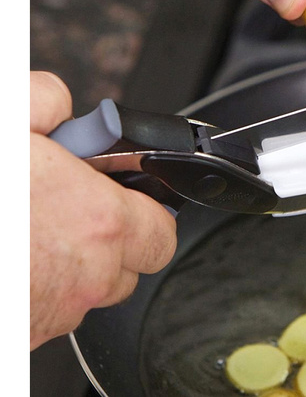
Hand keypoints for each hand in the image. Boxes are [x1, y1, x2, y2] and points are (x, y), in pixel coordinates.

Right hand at [30, 72, 176, 349]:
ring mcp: (55, 311)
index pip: (161, 228)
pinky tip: (15, 257)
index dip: (147, 207)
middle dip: (112, 236)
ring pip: (91, 289)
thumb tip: (58, 105)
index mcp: (98, 221)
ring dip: (75, 263)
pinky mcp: (25, 334)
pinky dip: (41, 287)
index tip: (126, 194)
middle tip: (73, 207)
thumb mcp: (6, 115)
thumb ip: (45, 100)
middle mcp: (88, 275)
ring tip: (33, 230)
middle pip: (131, 263)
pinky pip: (53, 309)